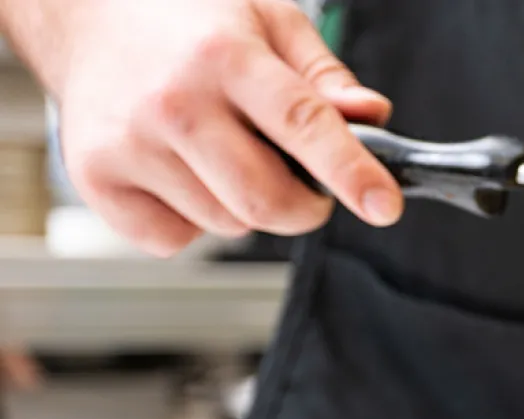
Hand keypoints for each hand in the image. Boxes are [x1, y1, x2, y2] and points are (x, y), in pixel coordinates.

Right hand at [44, 0, 402, 255]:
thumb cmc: (188, 22)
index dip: (351, 171)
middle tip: (305, 183)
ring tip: (226, 154)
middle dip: (305, 207)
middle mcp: (173, 102)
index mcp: (225, 56)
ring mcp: (128, 144)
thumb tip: (371, 117)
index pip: (301, 124)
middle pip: (266, 200)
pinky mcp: (97, 181)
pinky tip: (183, 172)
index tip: (384, 205)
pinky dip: (194, 221)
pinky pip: (176, 240)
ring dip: (247, 206)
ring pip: (227, 224)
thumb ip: (324, 76)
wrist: (88, 19)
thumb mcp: (267, 21)